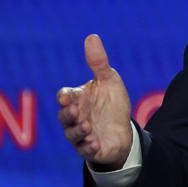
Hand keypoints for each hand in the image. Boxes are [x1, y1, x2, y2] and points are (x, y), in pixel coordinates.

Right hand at [56, 34, 132, 168]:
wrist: (123, 129)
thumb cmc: (111, 103)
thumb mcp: (109, 80)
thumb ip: (99, 62)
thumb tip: (91, 36)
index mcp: (78, 99)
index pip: (64, 96)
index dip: (64, 97)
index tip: (67, 96)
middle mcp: (75, 117)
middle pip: (64, 116)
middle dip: (68, 114)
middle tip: (76, 111)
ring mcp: (81, 134)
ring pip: (71, 134)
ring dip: (77, 131)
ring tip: (87, 127)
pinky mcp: (90, 148)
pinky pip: (84, 150)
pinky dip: (87, 146)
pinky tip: (94, 142)